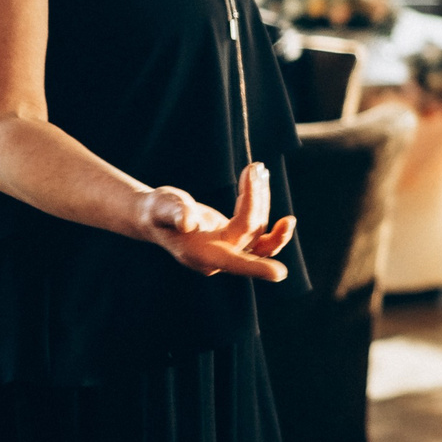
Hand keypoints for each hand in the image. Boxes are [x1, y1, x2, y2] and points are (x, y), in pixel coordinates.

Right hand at [139, 164, 295, 280]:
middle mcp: (219, 257)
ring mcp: (230, 251)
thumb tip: (188, 223)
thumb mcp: (164, 207)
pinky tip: (283, 214)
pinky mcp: (236, 242)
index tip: (280, 273)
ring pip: (258, 228)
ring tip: (257, 169)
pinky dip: (272, 222)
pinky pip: (261, 236)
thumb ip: (176, 213)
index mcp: (202, 254)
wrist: (157, 216)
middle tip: (255, 167)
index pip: (233, 261)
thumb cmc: (159, 211)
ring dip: (261, 198)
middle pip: (250, 230)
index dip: (256, 267)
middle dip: (256, 198)